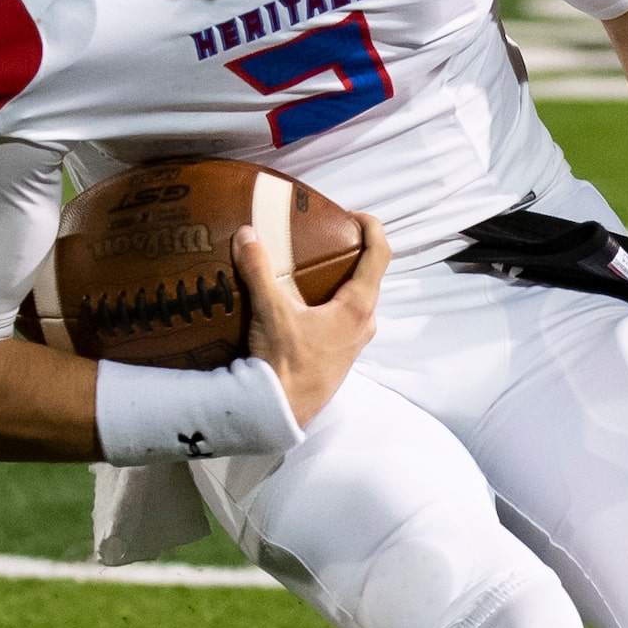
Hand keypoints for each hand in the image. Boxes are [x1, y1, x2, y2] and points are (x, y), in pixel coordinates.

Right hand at [236, 212, 388, 427]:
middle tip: (322, 237)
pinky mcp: (341, 354)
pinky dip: (329, 301)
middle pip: (368, 276)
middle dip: (350, 252)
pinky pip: (342, 317)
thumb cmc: (286, 364)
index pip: (380, 255)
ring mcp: (355, 340)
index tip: (354, 215)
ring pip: (355, 299)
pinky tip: (301, 301)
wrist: (281, 413)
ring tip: (308, 266)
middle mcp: (365, 322)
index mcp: (358, 306)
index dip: (373, 228)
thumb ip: (259, 270)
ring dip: (338, 279)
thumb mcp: (271, 312)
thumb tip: (247, 233)